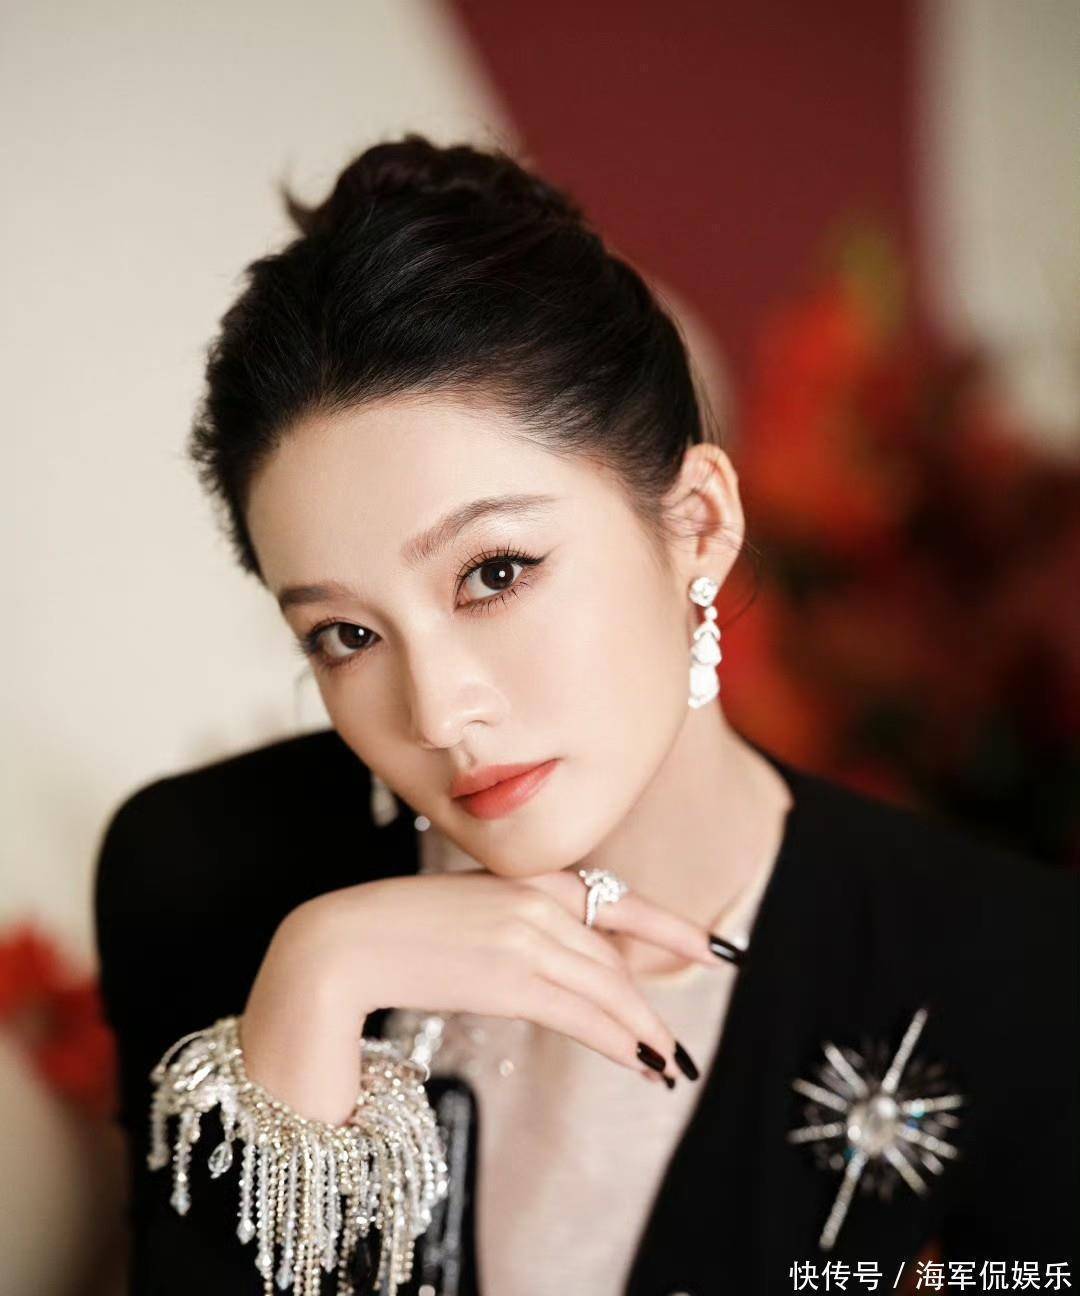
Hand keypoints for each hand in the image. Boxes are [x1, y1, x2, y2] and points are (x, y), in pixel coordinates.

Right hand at [241, 866, 718, 1121]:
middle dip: (653, 1003)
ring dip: (643, 1032)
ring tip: (668, 1065)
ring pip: (608, 989)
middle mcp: (538, 900)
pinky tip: (642, 1062)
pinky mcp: (513, 978)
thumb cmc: (401, 929)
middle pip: (616, 959)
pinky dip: (620, 1041)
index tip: (713, 947)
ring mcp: (528, 936)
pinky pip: (584, 1015)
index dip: (671, 927)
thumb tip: (567, 969)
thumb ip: (524, 927)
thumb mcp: (473, 911)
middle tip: (680, 1044)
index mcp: (529, 876)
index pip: (619, 902)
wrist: (345, 941)